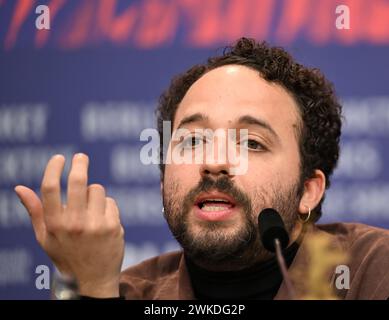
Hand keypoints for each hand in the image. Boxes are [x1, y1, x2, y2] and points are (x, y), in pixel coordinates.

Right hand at [14, 153, 124, 297]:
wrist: (92, 279)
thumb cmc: (66, 254)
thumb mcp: (45, 237)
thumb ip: (34, 211)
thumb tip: (19, 187)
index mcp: (54, 225)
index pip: (49, 188)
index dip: (53, 168)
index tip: (59, 158)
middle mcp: (74, 224)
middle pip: (77, 181)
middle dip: (79, 163)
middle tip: (80, 157)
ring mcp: (95, 225)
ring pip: (96, 189)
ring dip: (93, 194)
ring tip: (90, 209)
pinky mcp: (113, 226)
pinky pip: (110, 201)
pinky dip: (106, 206)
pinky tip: (103, 220)